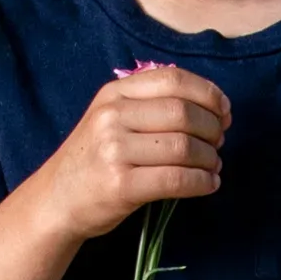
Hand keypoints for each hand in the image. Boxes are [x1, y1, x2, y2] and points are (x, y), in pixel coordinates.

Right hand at [39, 62, 227, 241]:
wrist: (56, 199)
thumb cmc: (95, 159)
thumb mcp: (111, 118)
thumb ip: (151, 104)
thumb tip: (212, 107)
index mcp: (114, 94)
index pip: (174, 80)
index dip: (208, 94)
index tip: (224, 112)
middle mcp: (112, 117)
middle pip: (184, 113)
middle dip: (213, 128)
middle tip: (219, 143)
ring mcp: (114, 151)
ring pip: (184, 147)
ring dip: (210, 158)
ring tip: (213, 166)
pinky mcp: (120, 185)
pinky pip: (176, 179)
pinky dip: (202, 182)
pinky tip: (208, 184)